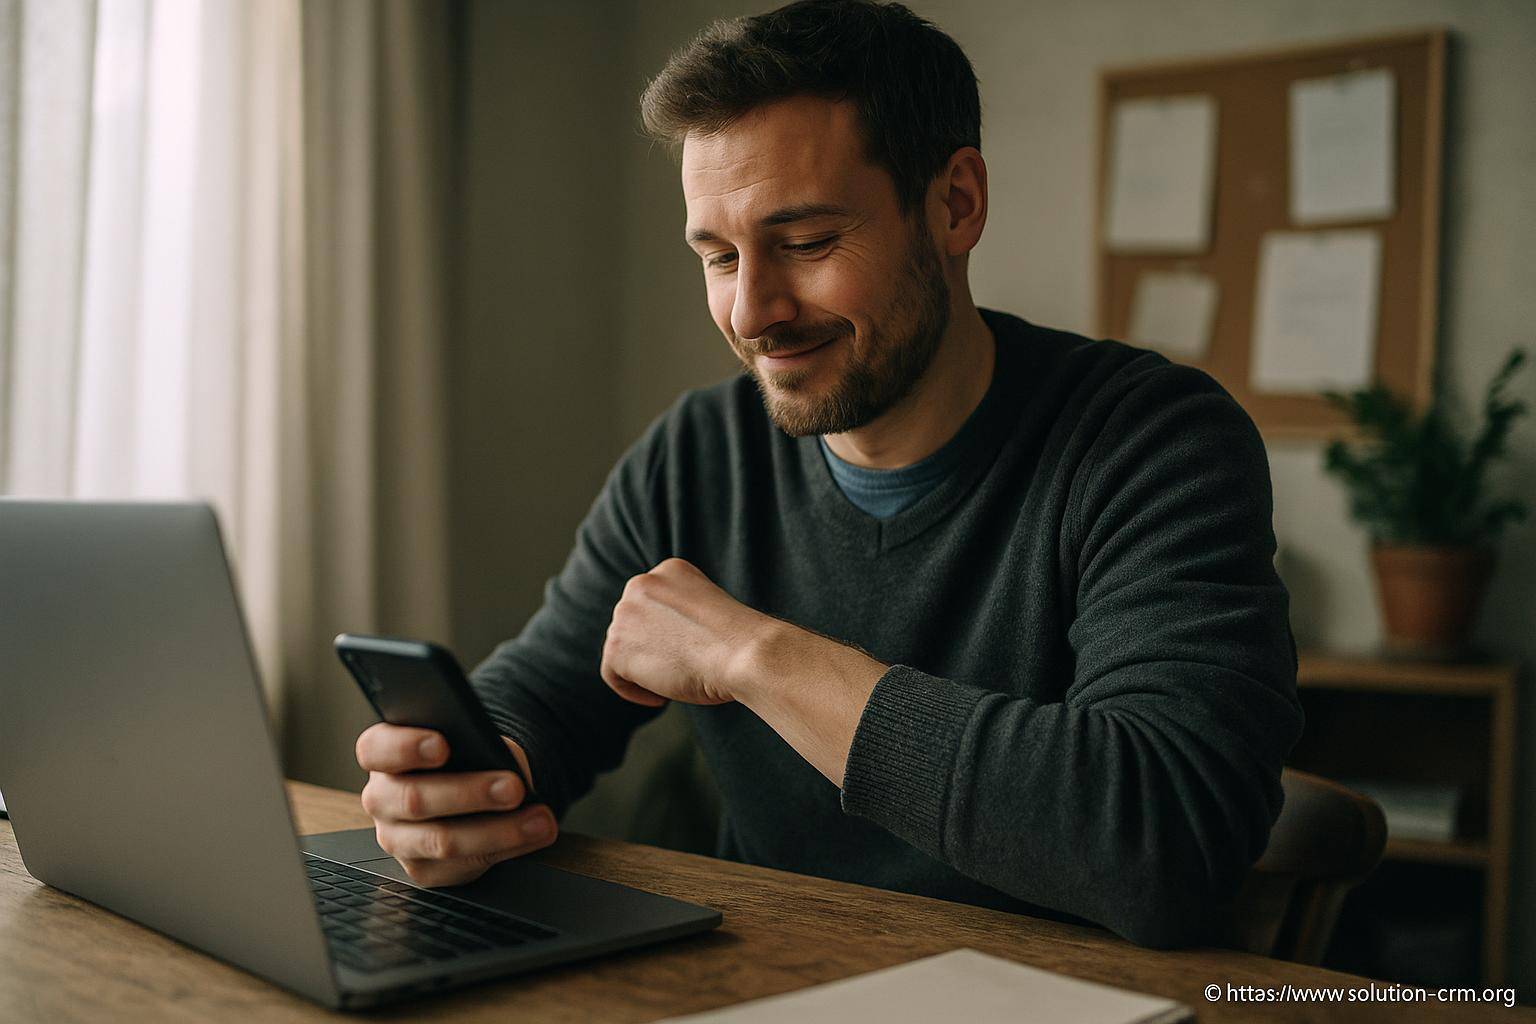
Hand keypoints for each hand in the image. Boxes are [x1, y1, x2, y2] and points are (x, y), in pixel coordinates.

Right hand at [355, 723, 557, 886]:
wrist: (473, 788)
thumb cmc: (465, 756)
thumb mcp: (468, 739)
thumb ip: (475, 744)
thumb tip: (503, 763)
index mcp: (382, 754)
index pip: (376, 749)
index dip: (406, 747)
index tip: (442, 746)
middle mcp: (382, 798)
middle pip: (414, 798)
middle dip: (470, 793)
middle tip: (514, 787)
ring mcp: (398, 838)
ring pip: (441, 840)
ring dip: (498, 830)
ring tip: (537, 819)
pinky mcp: (422, 869)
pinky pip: (465, 864)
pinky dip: (508, 847)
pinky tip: (533, 834)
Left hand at [600, 557, 772, 706]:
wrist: (743, 653)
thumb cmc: (738, 642)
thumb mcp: (708, 611)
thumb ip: (679, 615)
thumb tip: (660, 641)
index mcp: (669, 570)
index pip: (652, 604)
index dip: (666, 633)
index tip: (685, 651)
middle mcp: (641, 584)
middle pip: (633, 625)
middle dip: (652, 649)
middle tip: (679, 669)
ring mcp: (624, 614)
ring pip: (623, 649)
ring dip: (645, 669)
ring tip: (676, 681)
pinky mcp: (617, 646)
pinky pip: (612, 674)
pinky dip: (632, 691)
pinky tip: (659, 698)